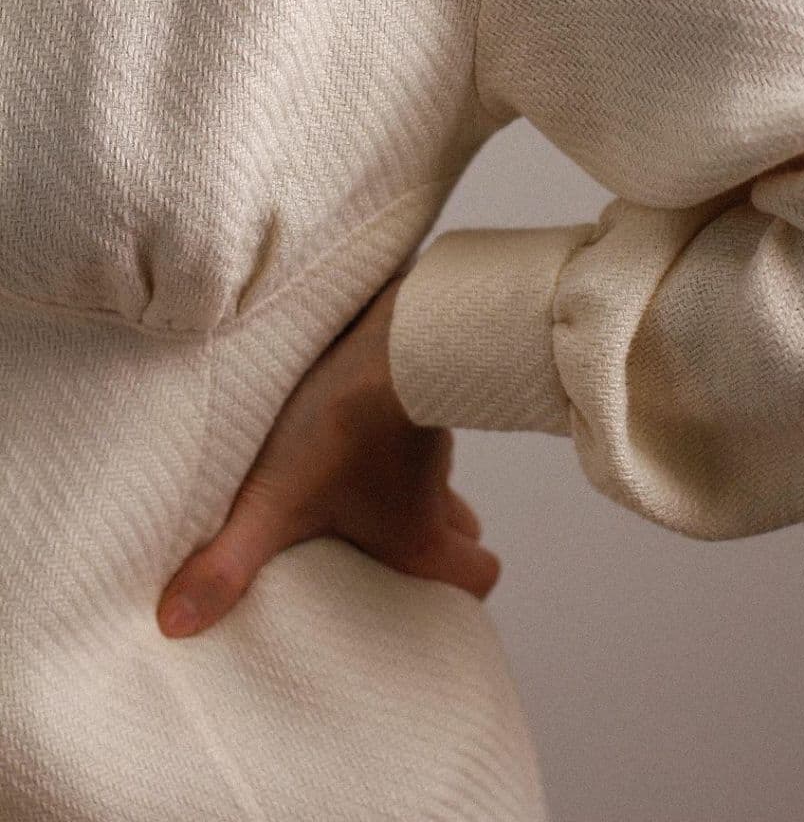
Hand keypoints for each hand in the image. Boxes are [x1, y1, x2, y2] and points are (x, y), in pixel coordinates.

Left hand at [156, 271, 500, 638]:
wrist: (381, 332)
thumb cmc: (340, 425)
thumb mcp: (276, 503)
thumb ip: (229, 563)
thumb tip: (175, 622)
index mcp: (419, 534)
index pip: (478, 574)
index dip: (461, 584)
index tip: (429, 590)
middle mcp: (439, 486)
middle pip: (461, 526)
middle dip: (434, 535)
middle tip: (383, 542)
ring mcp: (435, 432)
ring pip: (439, 471)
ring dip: (412, 478)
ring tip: (357, 479)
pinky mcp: (421, 385)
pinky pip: (419, 418)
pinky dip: (396, 424)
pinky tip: (349, 417)